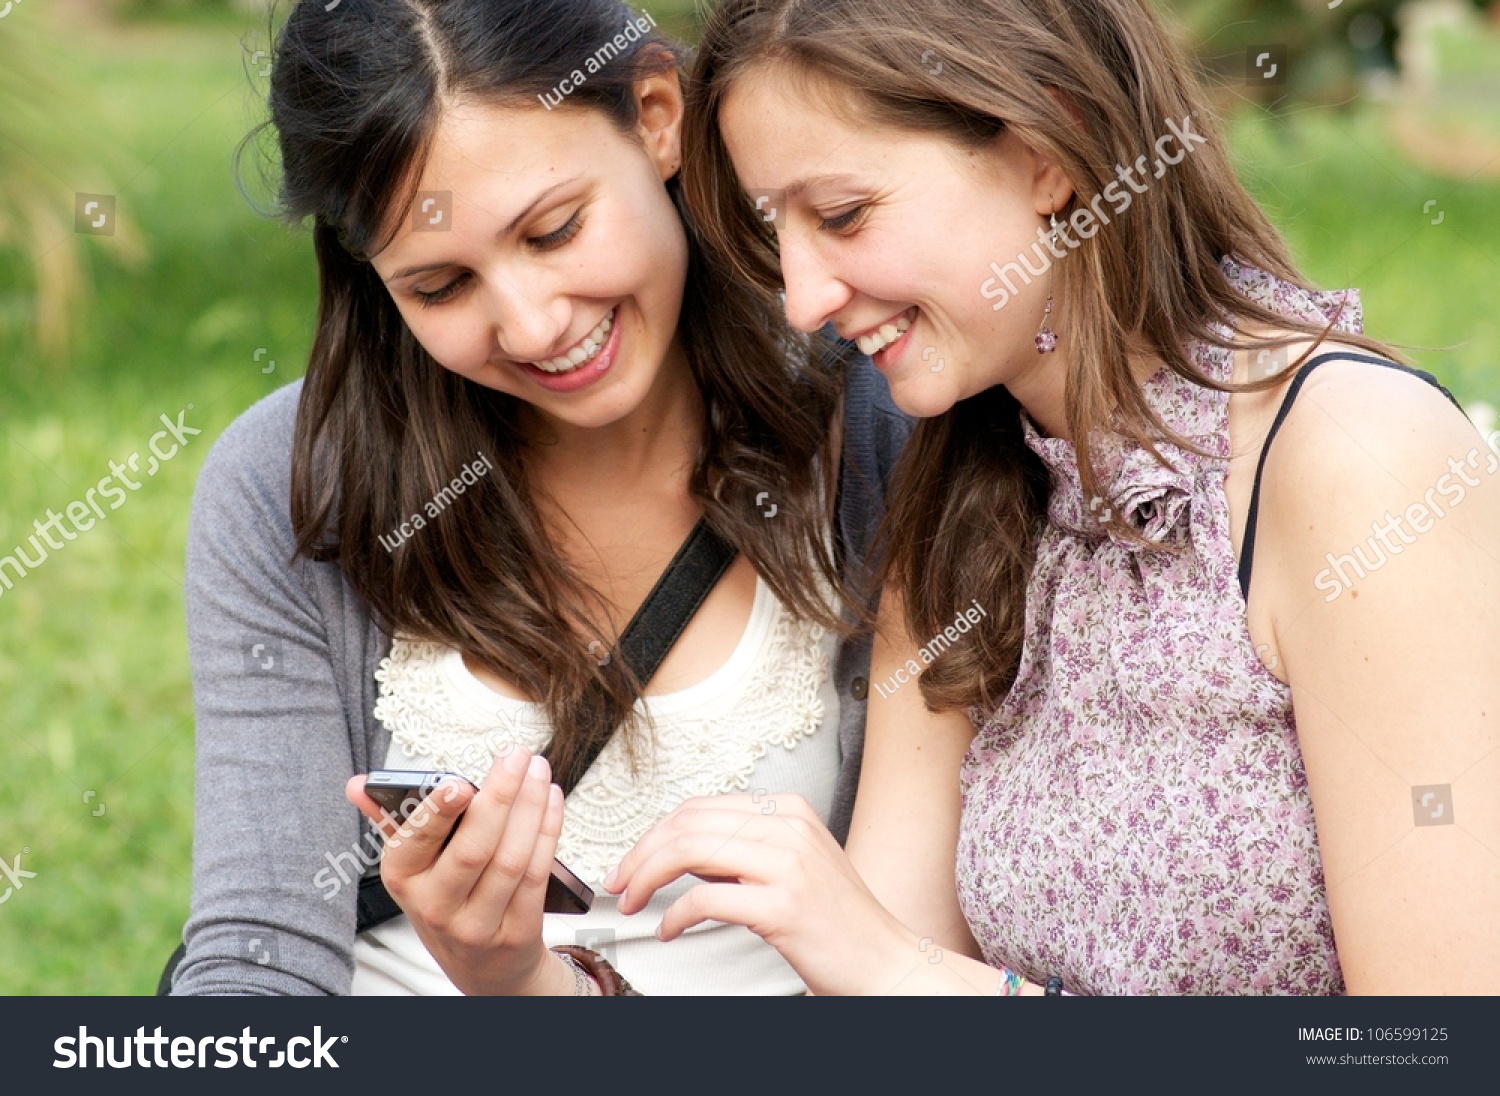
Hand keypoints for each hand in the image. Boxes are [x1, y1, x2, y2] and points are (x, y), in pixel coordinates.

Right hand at [345, 748, 575, 995]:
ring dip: (531, 808)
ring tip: (539, 770)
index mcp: (404, 880)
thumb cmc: (447, 901)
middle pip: (473, 849)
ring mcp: (478, 925)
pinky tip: (551, 801)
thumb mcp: (412, 867)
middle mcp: (437, 907)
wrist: (483, 968)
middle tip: (517, 755)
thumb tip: (357, 785)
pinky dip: (548, 832)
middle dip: (500, 796)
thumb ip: (390, 820)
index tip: (459, 782)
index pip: (416, 843)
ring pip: (511, 860)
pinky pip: (537, 876)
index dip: (439, 812)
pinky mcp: (517, 933)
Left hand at [603, 793, 919, 994]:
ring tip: (633, 904)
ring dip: (648, 878)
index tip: (631, 862)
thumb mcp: (793, 865)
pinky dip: (673, 916)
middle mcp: (788, 826)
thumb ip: (742, 850)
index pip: (700, 807)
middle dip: (641, 854)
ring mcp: (788, 863)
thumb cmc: (837, 923)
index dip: (654, 834)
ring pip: (690, 851)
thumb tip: (682, 850)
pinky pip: (705, 899)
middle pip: (688, 823)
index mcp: (789, 810)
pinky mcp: (783, 905)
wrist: (885, 962)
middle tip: (620, 884)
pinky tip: (667, 931)